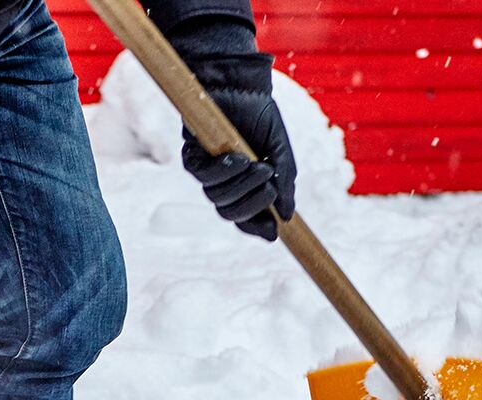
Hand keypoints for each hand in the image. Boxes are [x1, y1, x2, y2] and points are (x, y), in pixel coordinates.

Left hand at [165, 18, 296, 240]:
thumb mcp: (280, 151)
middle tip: (270, 188)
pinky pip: (203, 176)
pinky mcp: (192, 157)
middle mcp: (224, 184)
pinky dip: (222, 171)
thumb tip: (288, 216)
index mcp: (245, 187)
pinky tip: (237, 159)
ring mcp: (208, 172)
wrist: (243, 86)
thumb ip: (284, 182)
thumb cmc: (261, 118)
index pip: (247, 218)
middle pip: (230, 213)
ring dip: (241, 185)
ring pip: (217, 198)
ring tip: (259, 165)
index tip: (274, 231)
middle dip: (252, 206)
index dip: (258, 228)